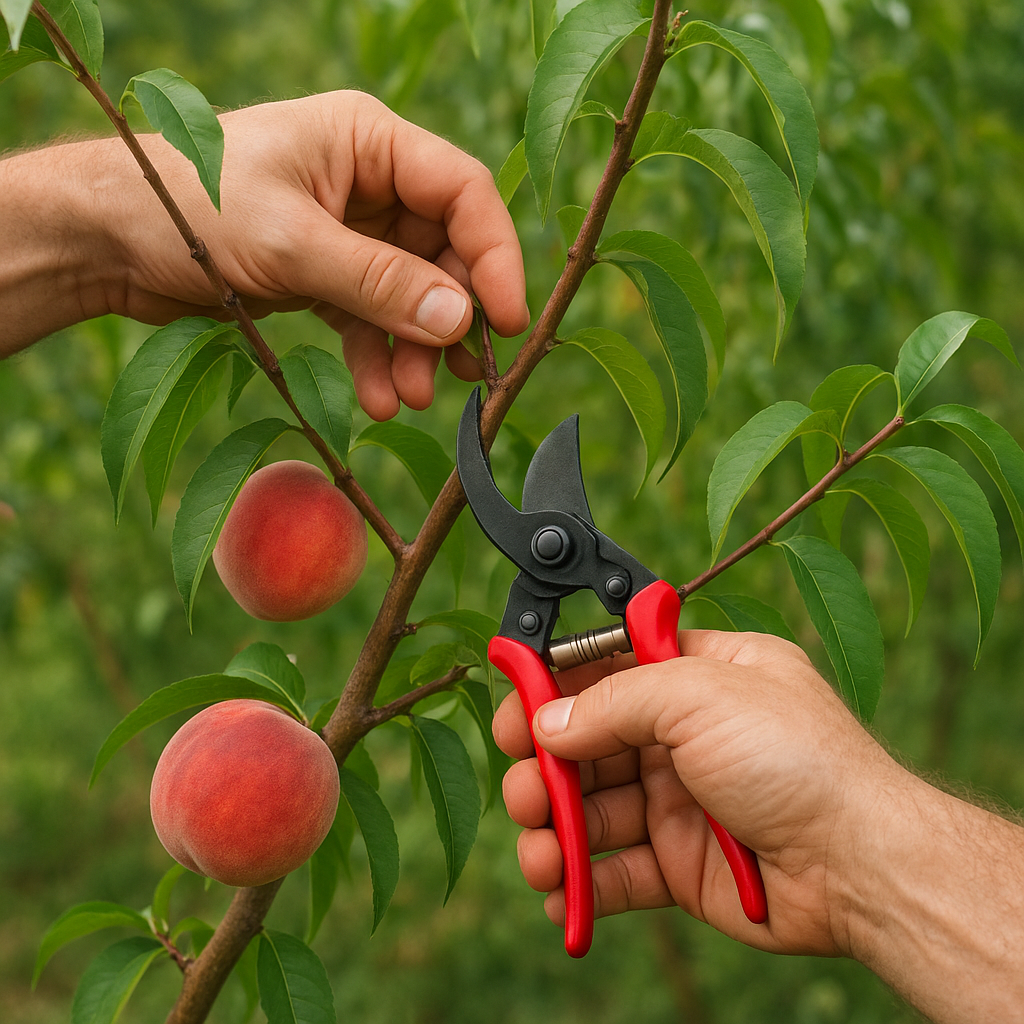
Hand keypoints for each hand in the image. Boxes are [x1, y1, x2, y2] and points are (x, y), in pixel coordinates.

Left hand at [2, 91, 528, 418]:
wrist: (109, 236)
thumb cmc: (190, 205)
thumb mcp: (293, 244)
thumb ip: (380, 283)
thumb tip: (459, 320)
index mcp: (368, 141)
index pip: (462, 193)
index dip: (494, 256)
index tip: (506, 319)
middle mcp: (367, 181)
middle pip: (443, 251)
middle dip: (448, 317)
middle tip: (459, 374)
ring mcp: (348, 229)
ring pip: (410, 292)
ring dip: (415, 348)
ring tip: (408, 396)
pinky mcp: (325, 272)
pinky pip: (371, 317)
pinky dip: (377, 356)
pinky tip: (377, 395)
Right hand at [493, 629, 899, 956]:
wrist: (859, 865)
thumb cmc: (801, 760)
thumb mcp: (701, 694)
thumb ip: (615, 701)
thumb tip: (549, 721)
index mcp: (699, 676)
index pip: (608, 670)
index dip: (556, 686)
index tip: (515, 703)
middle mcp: (685, 736)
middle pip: (588, 745)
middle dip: (547, 768)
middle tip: (525, 789)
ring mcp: (680, 802)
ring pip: (593, 811)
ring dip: (556, 831)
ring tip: (540, 852)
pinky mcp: (681, 864)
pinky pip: (616, 872)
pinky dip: (583, 884)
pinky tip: (561, 894)